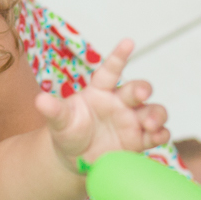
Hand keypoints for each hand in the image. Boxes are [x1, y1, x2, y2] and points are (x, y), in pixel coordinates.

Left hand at [34, 40, 169, 170]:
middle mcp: (120, 102)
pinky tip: (158, 136)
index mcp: (100, 91)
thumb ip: (53, 110)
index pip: (111, 70)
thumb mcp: (59, 122)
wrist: (74, 157)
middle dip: (142, 88)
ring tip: (149, 123)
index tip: (128, 42)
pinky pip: (155, 134)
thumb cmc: (67, 131)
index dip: (120, 56)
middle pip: (137, 89)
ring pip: (153, 110)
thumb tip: (39, 100)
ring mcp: (131, 120)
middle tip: (141, 94)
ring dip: (155, 114)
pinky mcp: (138, 139)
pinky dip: (160, 134)